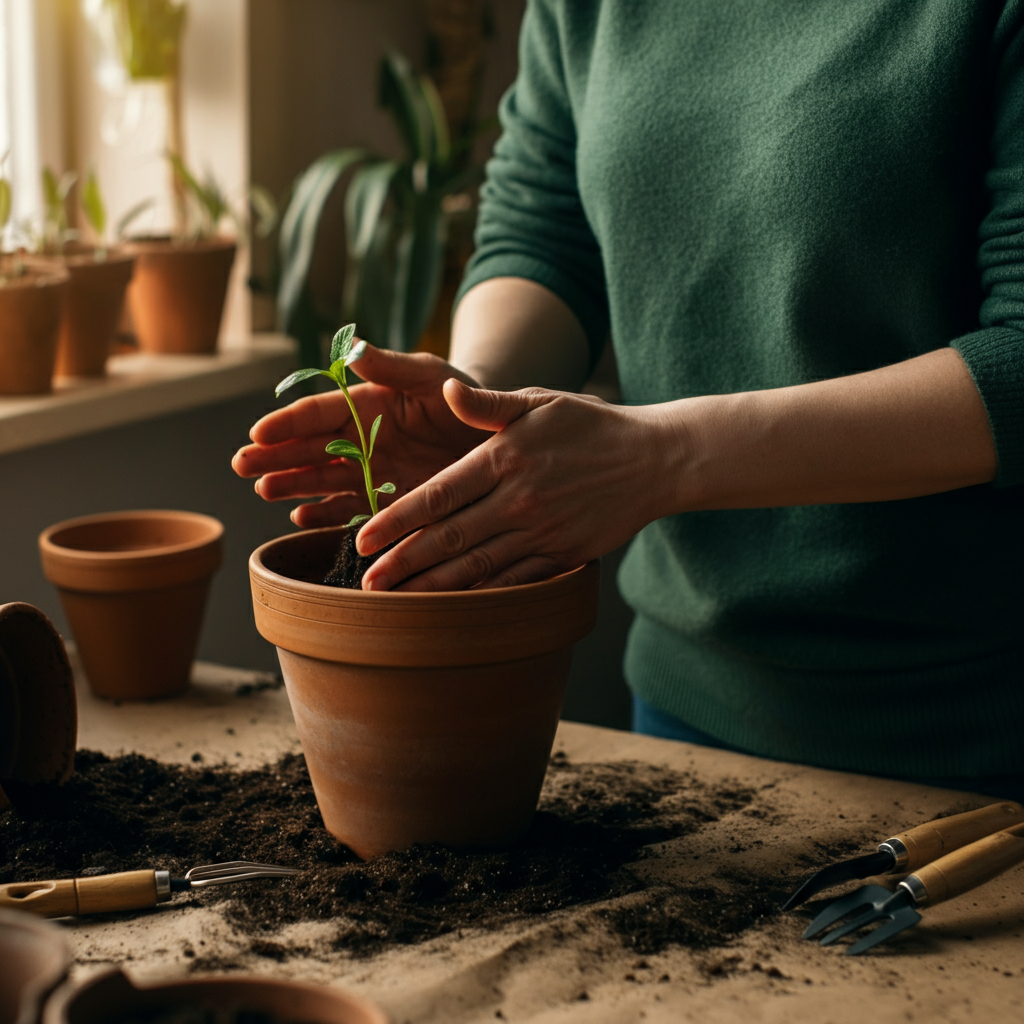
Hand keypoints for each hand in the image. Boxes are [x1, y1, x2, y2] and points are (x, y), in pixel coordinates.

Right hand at [232, 345, 490, 527]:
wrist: (490, 433)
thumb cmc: (460, 396)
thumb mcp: (430, 375)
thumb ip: (392, 366)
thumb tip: (352, 348)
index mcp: (364, 404)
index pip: (318, 413)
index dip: (287, 423)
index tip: (258, 433)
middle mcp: (360, 439)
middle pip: (309, 449)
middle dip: (275, 457)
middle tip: (242, 466)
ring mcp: (371, 472)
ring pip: (322, 480)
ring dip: (292, 485)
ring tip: (264, 490)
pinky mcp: (387, 501)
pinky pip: (351, 510)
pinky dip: (326, 515)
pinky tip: (300, 517)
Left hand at [356, 380, 675, 590]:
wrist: (654, 460)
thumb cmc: (590, 426)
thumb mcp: (539, 401)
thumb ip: (487, 404)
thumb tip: (445, 392)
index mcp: (505, 458)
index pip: (439, 494)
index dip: (398, 519)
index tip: (363, 537)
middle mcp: (519, 499)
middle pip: (450, 538)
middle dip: (403, 563)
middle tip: (366, 583)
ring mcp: (542, 532)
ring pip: (477, 567)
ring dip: (432, 587)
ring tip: (396, 603)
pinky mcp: (562, 555)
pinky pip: (513, 582)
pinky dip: (480, 597)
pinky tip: (451, 609)